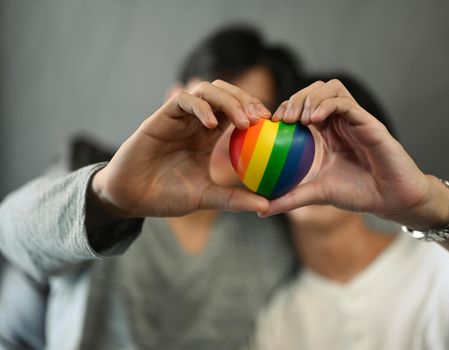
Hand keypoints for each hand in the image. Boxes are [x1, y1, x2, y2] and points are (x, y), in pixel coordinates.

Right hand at [90, 80, 270, 219]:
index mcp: (207, 136)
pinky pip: (184, 100)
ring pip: (207, 90)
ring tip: (243, 121)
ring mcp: (179, 117)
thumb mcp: (206, 197)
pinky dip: (201, 107)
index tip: (273, 125)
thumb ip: (233, 199)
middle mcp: (195, 122)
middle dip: (246, 100)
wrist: (130, 197)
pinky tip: (211, 125)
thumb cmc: (165, 196)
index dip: (255, 112)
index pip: (236, 112)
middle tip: (263, 119)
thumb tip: (267, 205)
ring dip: (229, 100)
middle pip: (225, 94)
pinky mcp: (161, 117)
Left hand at [262, 80, 448, 228]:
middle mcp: (338, 121)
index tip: (270, 123)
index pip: (302, 106)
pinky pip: (345, 102)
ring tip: (299, 118)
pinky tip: (314, 119)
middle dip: (295, 98)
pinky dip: (327, 104)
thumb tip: (259, 212)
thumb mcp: (316, 194)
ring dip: (311, 97)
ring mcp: (354, 118)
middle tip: (283, 119)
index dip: (284, 108)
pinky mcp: (368, 121)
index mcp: (325, 133)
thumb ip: (289, 198)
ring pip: (331, 87)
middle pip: (314, 90)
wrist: (390, 199)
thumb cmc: (357, 194)